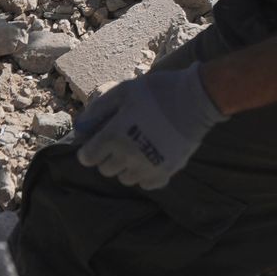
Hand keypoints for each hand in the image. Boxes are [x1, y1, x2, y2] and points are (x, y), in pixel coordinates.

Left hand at [73, 67, 223, 189]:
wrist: (196, 100)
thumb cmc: (157, 92)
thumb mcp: (123, 91)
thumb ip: (99, 109)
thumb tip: (80, 126)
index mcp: (113, 137)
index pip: (87, 158)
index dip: (91, 149)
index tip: (100, 141)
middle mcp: (127, 157)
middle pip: (105, 170)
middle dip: (108, 157)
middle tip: (121, 141)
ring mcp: (147, 167)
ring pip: (125, 179)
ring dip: (126, 167)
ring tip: (138, 149)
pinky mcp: (165, 172)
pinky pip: (146, 184)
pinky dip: (145, 175)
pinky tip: (151, 159)